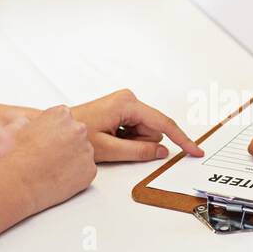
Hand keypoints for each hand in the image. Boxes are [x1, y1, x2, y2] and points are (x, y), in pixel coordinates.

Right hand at [1, 106, 95, 213]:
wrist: (19, 183)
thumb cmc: (16, 157)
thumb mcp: (17, 128)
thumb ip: (27, 122)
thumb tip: (25, 122)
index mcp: (61, 114)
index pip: (65, 118)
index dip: (55, 131)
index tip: (47, 140)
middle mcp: (78, 129)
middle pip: (77, 134)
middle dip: (66, 144)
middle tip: (50, 156)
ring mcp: (86, 150)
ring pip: (82, 153)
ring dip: (72, 160)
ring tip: (52, 169)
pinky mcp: (90, 170)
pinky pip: (86, 171)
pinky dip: (76, 176)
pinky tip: (59, 178)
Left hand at [71, 89, 203, 162]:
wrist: (58, 130)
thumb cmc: (76, 134)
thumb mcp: (109, 149)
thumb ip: (139, 151)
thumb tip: (161, 151)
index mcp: (127, 104)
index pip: (163, 124)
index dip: (181, 140)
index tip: (194, 151)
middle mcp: (129, 99)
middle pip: (153, 129)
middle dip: (141, 142)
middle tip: (115, 146)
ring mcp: (125, 104)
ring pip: (145, 131)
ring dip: (132, 141)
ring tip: (109, 141)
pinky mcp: (121, 110)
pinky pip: (135, 129)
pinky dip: (126, 138)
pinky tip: (108, 137)